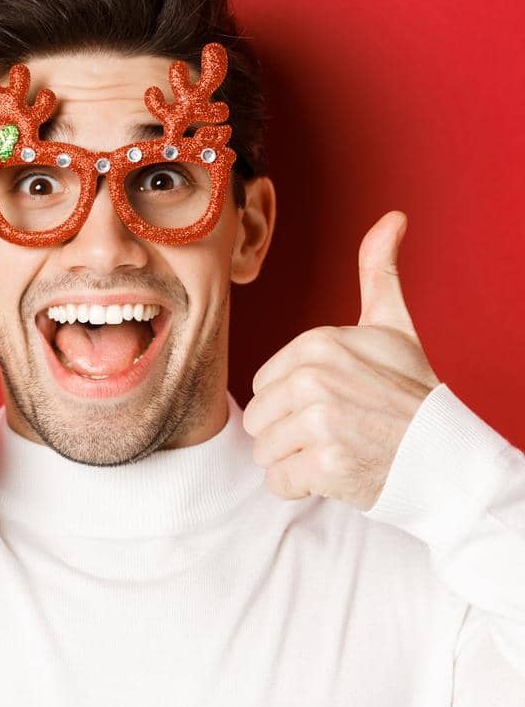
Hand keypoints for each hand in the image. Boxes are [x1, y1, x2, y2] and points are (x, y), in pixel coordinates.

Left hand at [242, 211, 439, 509]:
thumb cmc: (412, 393)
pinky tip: (337, 475)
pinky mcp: (324, 466)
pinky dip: (303, 488)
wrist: (447, 456)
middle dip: (291, 434)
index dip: (295, 402)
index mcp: (318, 343)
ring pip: (264, 452)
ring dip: (296, 462)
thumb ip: (379, 272)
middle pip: (258, 420)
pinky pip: (278, 484)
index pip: (265, 386)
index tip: (341, 402)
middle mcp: (315, 378)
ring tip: (338, 451)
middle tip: (340, 431)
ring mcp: (319, 423)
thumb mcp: (392, 327)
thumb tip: (392, 217)